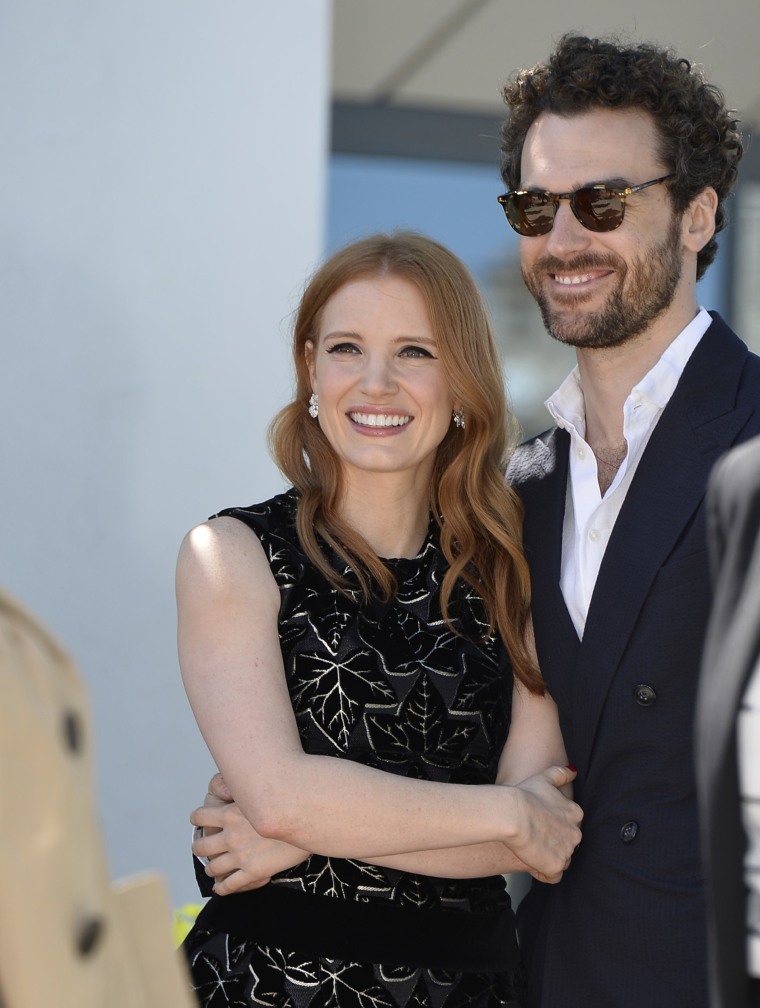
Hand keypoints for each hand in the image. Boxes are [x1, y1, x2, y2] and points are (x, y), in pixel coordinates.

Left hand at [191, 781, 309, 895]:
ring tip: (214, 868)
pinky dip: (222, 888)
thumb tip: (229, 789)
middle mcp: (231, 836)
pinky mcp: (254, 872)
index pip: (199, 816)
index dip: (198, 818)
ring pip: (212, 868)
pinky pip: (229, 885)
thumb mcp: (259, 790)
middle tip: (203, 848)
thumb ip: (242, 791)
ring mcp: (241, 856)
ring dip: (211, 868)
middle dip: (200, 848)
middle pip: (200, 846)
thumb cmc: (287, 800)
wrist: (309, 820)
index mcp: (230, 813)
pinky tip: (221, 887)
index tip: (199, 820)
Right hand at [506, 765, 582, 883]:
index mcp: (575, 814)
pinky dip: (543, 873)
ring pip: (561, 860)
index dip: (553, 827)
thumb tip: (573, 771)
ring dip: (548, 858)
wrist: (511, 814)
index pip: (570, 825)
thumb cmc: (524, 795)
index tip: (540, 825)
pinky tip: (531, 864)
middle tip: (534, 838)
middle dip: (553, 844)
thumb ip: (561, 773)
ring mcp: (567, 851)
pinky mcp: (555, 866)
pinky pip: (553, 876)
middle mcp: (576, 834)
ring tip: (530, 850)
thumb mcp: (544, 777)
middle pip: (567, 844)